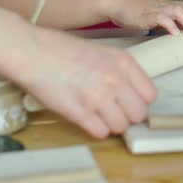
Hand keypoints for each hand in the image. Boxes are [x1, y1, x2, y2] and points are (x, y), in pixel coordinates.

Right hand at [11, 28, 155, 138]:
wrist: (31, 51)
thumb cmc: (62, 50)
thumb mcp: (102, 52)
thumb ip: (121, 72)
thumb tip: (133, 94)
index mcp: (123, 62)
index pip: (150, 95)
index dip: (139, 101)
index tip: (129, 102)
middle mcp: (115, 79)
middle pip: (139, 114)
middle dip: (127, 115)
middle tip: (113, 111)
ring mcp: (98, 96)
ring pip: (121, 126)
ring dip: (111, 124)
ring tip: (98, 114)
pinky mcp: (79, 112)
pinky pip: (101, 132)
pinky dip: (95, 129)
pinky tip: (86, 118)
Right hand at [108, 0, 182, 38]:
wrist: (118, 3)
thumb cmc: (139, 12)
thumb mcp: (159, 15)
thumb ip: (171, 22)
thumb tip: (182, 36)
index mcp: (173, 5)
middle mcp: (168, 5)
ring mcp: (159, 9)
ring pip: (180, 11)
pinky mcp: (147, 16)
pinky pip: (162, 18)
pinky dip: (170, 25)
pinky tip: (174, 34)